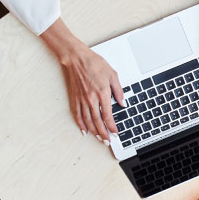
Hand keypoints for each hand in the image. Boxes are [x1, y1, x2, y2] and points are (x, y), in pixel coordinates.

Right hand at [41, 19, 125, 141]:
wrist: (77, 58)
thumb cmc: (94, 64)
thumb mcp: (113, 74)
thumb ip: (118, 91)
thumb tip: (123, 103)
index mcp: (102, 93)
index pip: (108, 115)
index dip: (112, 126)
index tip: (115, 133)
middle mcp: (91, 98)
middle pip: (97, 121)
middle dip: (103, 133)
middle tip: (108, 141)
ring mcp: (82, 99)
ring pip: (88, 120)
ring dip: (94, 131)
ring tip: (99, 138)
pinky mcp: (75, 98)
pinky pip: (77, 114)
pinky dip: (80, 124)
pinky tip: (84, 130)